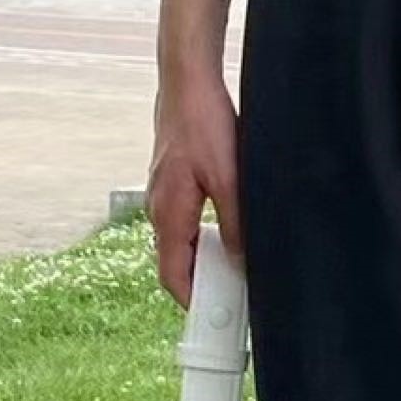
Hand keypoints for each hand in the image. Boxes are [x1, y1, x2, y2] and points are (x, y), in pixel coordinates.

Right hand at [148, 67, 241, 307]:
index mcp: (168, 214)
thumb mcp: (230, 180)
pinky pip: (185, 218)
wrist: (187, 83)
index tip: (213, 317)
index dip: (190, 301)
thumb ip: (235, 224)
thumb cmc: (204, 125)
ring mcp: (163, 193)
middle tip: (231, 294)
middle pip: (176, 260)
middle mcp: (159, 208)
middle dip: (201, 281)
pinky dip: (203, 232)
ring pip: (182, 238)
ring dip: (204, 255)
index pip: (172, 275)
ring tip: (234, 264)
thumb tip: (241, 260)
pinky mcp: (172, 179)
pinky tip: (227, 226)